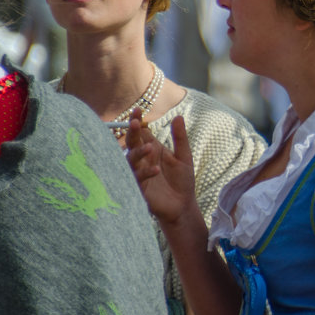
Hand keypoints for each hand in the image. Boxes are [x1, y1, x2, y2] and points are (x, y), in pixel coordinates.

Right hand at [125, 108, 196, 225]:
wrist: (183, 205)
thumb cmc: (182, 181)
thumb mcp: (184, 156)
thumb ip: (180, 138)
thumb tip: (178, 116)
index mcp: (152, 150)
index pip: (141, 133)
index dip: (137, 122)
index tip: (138, 109)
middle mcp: (142, 160)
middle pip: (132, 144)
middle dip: (131, 133)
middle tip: (134, 123)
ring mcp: (139, 174)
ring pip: (130, 161)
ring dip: (138, 153)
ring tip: (150, 147)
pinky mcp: (139, 189)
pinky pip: (137, 179)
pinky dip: (145, 173)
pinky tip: (156, 169)